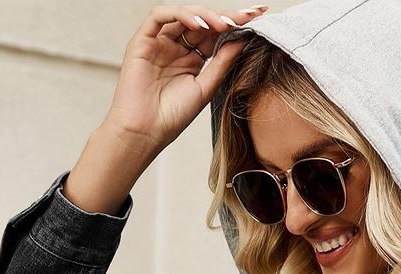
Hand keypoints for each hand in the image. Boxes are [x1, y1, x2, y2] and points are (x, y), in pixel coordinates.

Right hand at [103, 4, 268, 154]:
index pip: (215, 35)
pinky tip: (199, 24)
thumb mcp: (206, 87)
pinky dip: (180, 14)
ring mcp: (159, 42)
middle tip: (248, 16)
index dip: (235, 25)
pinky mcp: (142, 40)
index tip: (258, 18)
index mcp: (191, 59)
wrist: (145, 132)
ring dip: (206, 15)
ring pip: (183, 14)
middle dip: (226, 16)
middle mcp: (175, 47)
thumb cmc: (172, 116)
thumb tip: (243, 39)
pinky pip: (159, 16)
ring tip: (224, 24)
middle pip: (202, 22)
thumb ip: (222, 62)